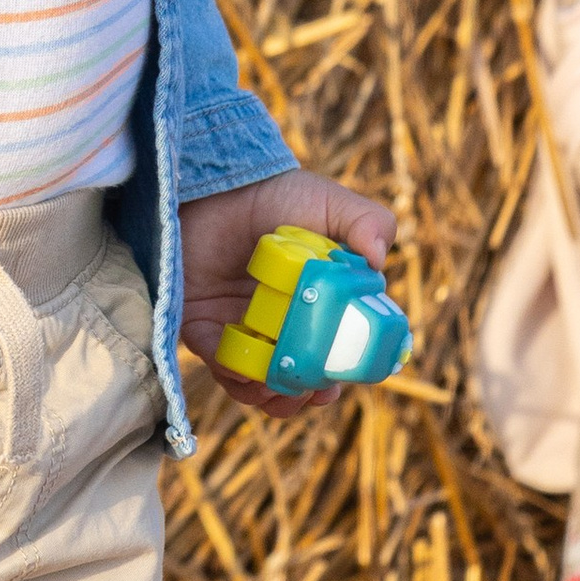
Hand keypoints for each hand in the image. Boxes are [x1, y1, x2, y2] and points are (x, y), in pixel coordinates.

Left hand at [177, 168, 396, 419]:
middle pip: (293, 379)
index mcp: (314, 308)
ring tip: (278, 389)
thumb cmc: (278, 195)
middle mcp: (278, 324)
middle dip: (303, 396)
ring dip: (269, 396)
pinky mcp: (201, 325)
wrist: (216, 184)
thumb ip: (368, 223)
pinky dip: (233, 373)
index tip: (337, 384)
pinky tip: (244, 370)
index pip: (330, 357)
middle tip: (308, 391)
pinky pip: (217, 361)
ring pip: (255, 383)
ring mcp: (240, 327)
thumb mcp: (331, 204)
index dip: (337, 377)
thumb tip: (377, 261)